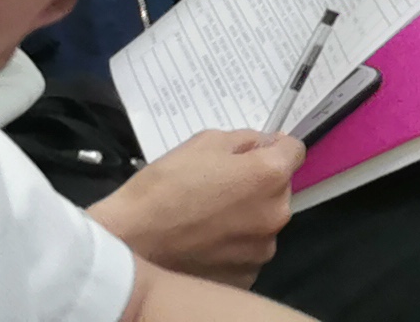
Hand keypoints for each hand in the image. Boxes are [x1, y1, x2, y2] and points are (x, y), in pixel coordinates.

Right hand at [91, 130, 300, 285]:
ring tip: (206, 222)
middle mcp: (276, 214)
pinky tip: (203, 244)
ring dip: (246, 218)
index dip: (273, 148)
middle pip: (279, 189)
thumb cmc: (162, 189)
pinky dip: (232, 247)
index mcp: (270, 176)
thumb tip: (267, 145)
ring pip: (263, 223)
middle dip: (257, 185)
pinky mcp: (244, 277)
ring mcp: (261, 250)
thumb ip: (245, 141)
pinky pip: (247, 252)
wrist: (125, 244)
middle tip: (218, 190)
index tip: (252, 154)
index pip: (294, 151)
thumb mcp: (205, 143)